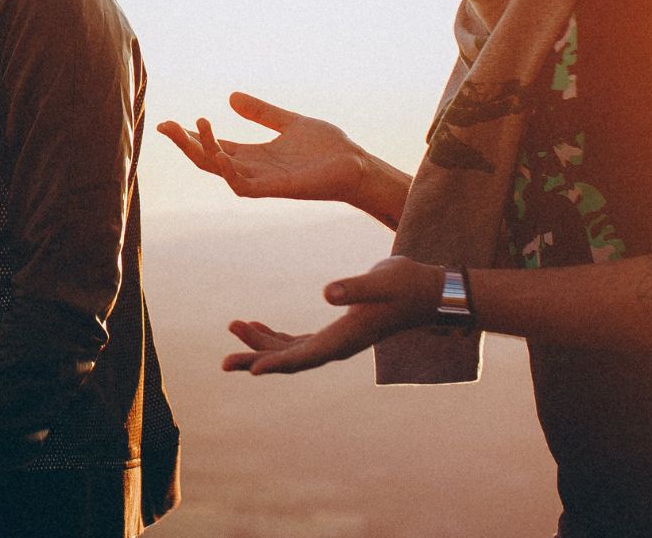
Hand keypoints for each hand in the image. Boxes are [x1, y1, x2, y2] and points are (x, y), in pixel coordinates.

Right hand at [157, 92, 367, 202]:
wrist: (356, 165)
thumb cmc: (327, 148)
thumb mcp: (288, 122)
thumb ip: (261, 112)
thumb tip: (231, 97)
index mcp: (254, 155)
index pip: (214, 146)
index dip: (192, 136)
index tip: (168, 122)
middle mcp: (253, 169)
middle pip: (208, 159)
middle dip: (186, 144)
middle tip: (166, 126)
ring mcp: (262, 181)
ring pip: (220, 171)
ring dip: (202, 152)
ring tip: (191, 128)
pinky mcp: (275, 189)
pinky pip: (243, 185)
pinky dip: (227, 172)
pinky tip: (218, 154)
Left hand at [222, 257, 443, 374]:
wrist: (428, 291)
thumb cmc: (407, 285)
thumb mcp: (381, 281)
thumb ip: (354, 288)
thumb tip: (326, 293)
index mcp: (345, 339)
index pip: (304, 357)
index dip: (276, 364)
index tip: (250, 371)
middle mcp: (337, 345)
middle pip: (290, 360)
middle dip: (256, 359)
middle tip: (224, 362)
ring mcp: (336, 340)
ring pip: (290, 350)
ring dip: (261, 343)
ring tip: (233, 328)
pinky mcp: (336, 330)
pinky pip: (299, 341)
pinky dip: (276, 335)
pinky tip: (257, 325)